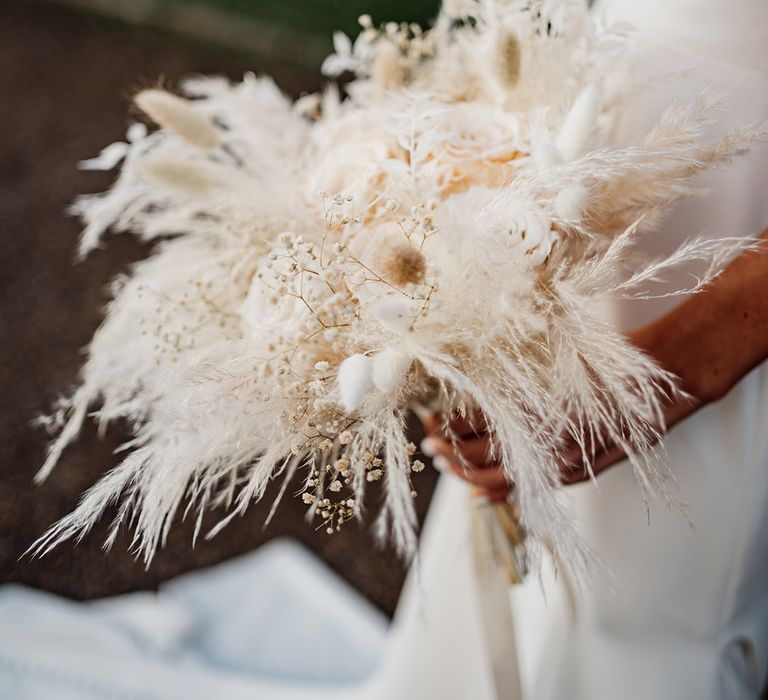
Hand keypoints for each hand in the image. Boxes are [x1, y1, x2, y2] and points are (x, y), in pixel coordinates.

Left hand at [419, 228, 767, 498]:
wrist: (652, 382)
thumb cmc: (600, 361)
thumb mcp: (548, 357)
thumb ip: (509, 374)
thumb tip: (464, 377)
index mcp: (528, 409)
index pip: (469, 425)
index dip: (443, 423)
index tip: (428, 415)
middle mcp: (539, 441)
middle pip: (474, 454)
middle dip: (445, 448)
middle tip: (426, 440)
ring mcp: (555, 462)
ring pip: (494, 478)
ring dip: (461, 472)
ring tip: (440, 462)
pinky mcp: (573, 472)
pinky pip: (525, 491)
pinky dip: (495, 494)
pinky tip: (475, 496)